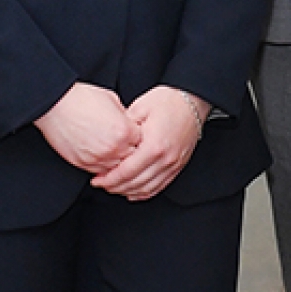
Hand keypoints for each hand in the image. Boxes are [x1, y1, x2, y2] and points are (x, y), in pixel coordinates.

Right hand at [35, 82, 140, 175]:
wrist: (55, 106)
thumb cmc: (81, 99)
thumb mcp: (112, 100)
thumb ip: (125, 116)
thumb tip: (130, 124)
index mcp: (125, 130)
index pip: (143, 142)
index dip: (139, 138)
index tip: (135, 135)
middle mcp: (114, 148)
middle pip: (133, 158)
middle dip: (131, 151)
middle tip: (125, 144)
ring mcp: (98, 158)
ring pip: (117, 169)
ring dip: (117, 161)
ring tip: (112, 150)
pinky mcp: (83, 164)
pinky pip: (99, 171)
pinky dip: (102, 165)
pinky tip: (100, 154)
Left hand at [92, 86, 207, 199]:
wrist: (193, 99)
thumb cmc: (168, 100)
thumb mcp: (139, 108)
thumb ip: (123, 129)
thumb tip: (110, 144)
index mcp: (154, 146)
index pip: (126, 172)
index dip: (109, 179)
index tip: (97, 180)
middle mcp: (166, 159)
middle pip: (136, 183)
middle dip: (115, 187)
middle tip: (102, 184)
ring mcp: (174, 164)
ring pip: (148, 188)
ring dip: (128, 191)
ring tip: (115, 187)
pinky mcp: (178, 165)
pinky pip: (160, 186)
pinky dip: (145, 192)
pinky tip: (133, 190)